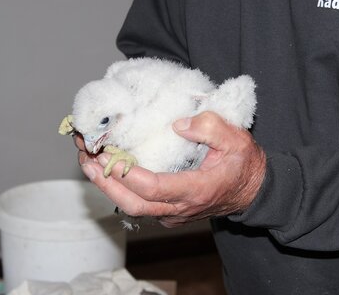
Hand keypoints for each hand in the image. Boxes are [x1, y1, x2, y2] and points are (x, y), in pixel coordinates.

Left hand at [75, 111, 265, 227]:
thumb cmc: (244, 164)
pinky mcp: (168, 210)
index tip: (109, 156)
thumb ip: (210, 128)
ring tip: (89, 161)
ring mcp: (173, 213)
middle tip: (87, 159)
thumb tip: (178, 125)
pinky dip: (119, 188)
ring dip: (108, 185)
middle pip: (134, 204)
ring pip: (133, 206)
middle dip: (106, 182)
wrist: (251, 191)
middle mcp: (180, 208)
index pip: (154, 188)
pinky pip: (139, 203)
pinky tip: (109, 169)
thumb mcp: (237, 139)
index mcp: (196, 190)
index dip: (128, 175)